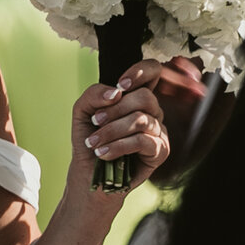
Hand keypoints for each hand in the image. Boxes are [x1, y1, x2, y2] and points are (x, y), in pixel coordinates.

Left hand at [70, 59, 170, 192]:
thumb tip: (115, 93)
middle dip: (115, 110)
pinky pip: (143, 141)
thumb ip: (94, 95)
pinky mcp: (161, 150)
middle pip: (145, 97)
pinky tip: (103, 153)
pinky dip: (118, 146)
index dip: (141, 71)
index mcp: (134, 98)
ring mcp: (158, 130)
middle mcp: (151, 111)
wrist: (89, 173)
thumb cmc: (89, 139)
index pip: (153, 72)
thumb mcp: (83, 112)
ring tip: (93, 143)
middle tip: (95, 122)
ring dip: (111, 131)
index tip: (120, 85)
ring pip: (141, 120)